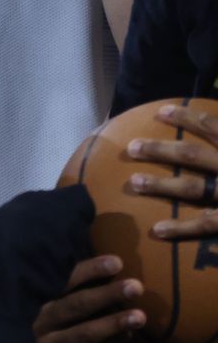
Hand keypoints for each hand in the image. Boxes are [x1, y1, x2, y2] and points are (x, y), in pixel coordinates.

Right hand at [30, 254, 144, 342]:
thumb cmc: (50, 323)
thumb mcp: (55, 301)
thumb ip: (76, 288)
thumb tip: (113, 266)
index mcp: (40, 298)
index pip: (65, 280)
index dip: (90, 271)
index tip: (117, 262)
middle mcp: (42, 321)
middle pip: (75, 305)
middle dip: (106, 295)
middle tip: (136, 286)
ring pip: (83, 334)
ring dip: (112, 325)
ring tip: (140, 316)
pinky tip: (127, 336)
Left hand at [125, 102, 217, 240]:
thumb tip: (214, 124)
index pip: (213, 127)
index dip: (187, 118)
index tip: (161, 112)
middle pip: (194, 156)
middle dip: (161, 150)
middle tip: (131, 148)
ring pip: (194, 189)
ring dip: (162, 185)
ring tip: (134, 182)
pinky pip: (206, 225)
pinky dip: (182, 228)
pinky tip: (157, 230)